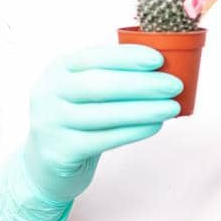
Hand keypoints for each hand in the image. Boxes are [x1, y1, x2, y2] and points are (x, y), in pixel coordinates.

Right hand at [0, 45, 182, 220]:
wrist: (45, 164)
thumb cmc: (77, 118)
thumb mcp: (81, 90)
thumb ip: (109, 75)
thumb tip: (160, 67)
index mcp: (56, 69)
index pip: (92, 57)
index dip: (126, 57)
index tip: (158, 59)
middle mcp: (48, 93)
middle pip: (98, 85)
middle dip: (141, 84)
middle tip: (174, 85)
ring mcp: (50, 123)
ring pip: (104, 114)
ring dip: (143, 109)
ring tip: (172, 107)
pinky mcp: (60, 151)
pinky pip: (104, 139)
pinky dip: (133, 131)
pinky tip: (155, 126)